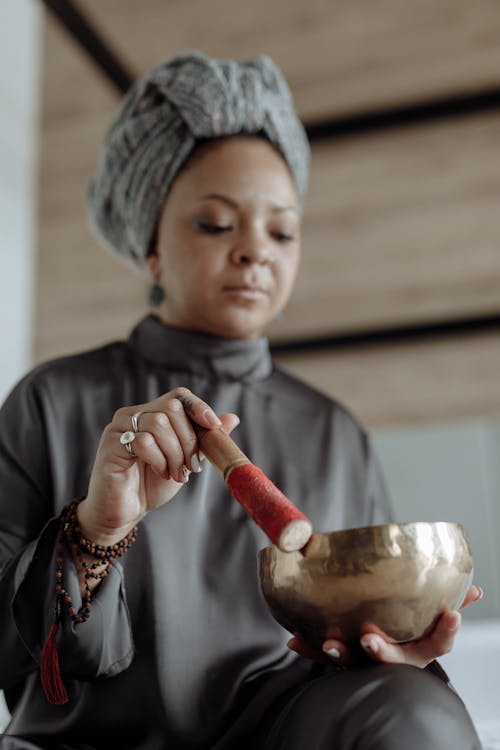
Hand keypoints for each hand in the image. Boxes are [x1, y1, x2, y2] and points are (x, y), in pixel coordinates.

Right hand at [79, 387, 238, 544]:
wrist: (124, 512)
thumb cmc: (151, 485)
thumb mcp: (185, 460)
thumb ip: (204, 439)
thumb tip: (232, 418)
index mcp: (152, 414)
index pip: (178, 396)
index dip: (198, 407)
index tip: (214, 426)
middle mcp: (134, 414)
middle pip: (172, 408)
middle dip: (189, 439)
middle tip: (190, 466)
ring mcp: (120, 427)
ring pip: (159, 424)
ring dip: (174, 453)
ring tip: (174, 473)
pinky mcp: (111, 444)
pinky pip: (143, 441)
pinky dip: (158, 460)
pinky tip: (159, 472)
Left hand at [287, 584, 483, 667]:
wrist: (382, 655)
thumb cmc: (411, 631)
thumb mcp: (433, 620)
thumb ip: (451, 601)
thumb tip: (476, 590)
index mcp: (419, 648)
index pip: (437, 643)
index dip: (444, 631)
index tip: (451, 614)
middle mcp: (394, 658)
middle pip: (391, 660)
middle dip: (380, 651)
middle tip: (368, 639)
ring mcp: (368, 661)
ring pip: (355, 662)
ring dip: (341, 652)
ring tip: (329, 643)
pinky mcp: (344, 659)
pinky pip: (325, 655)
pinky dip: (309, 647)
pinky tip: (294, 639)